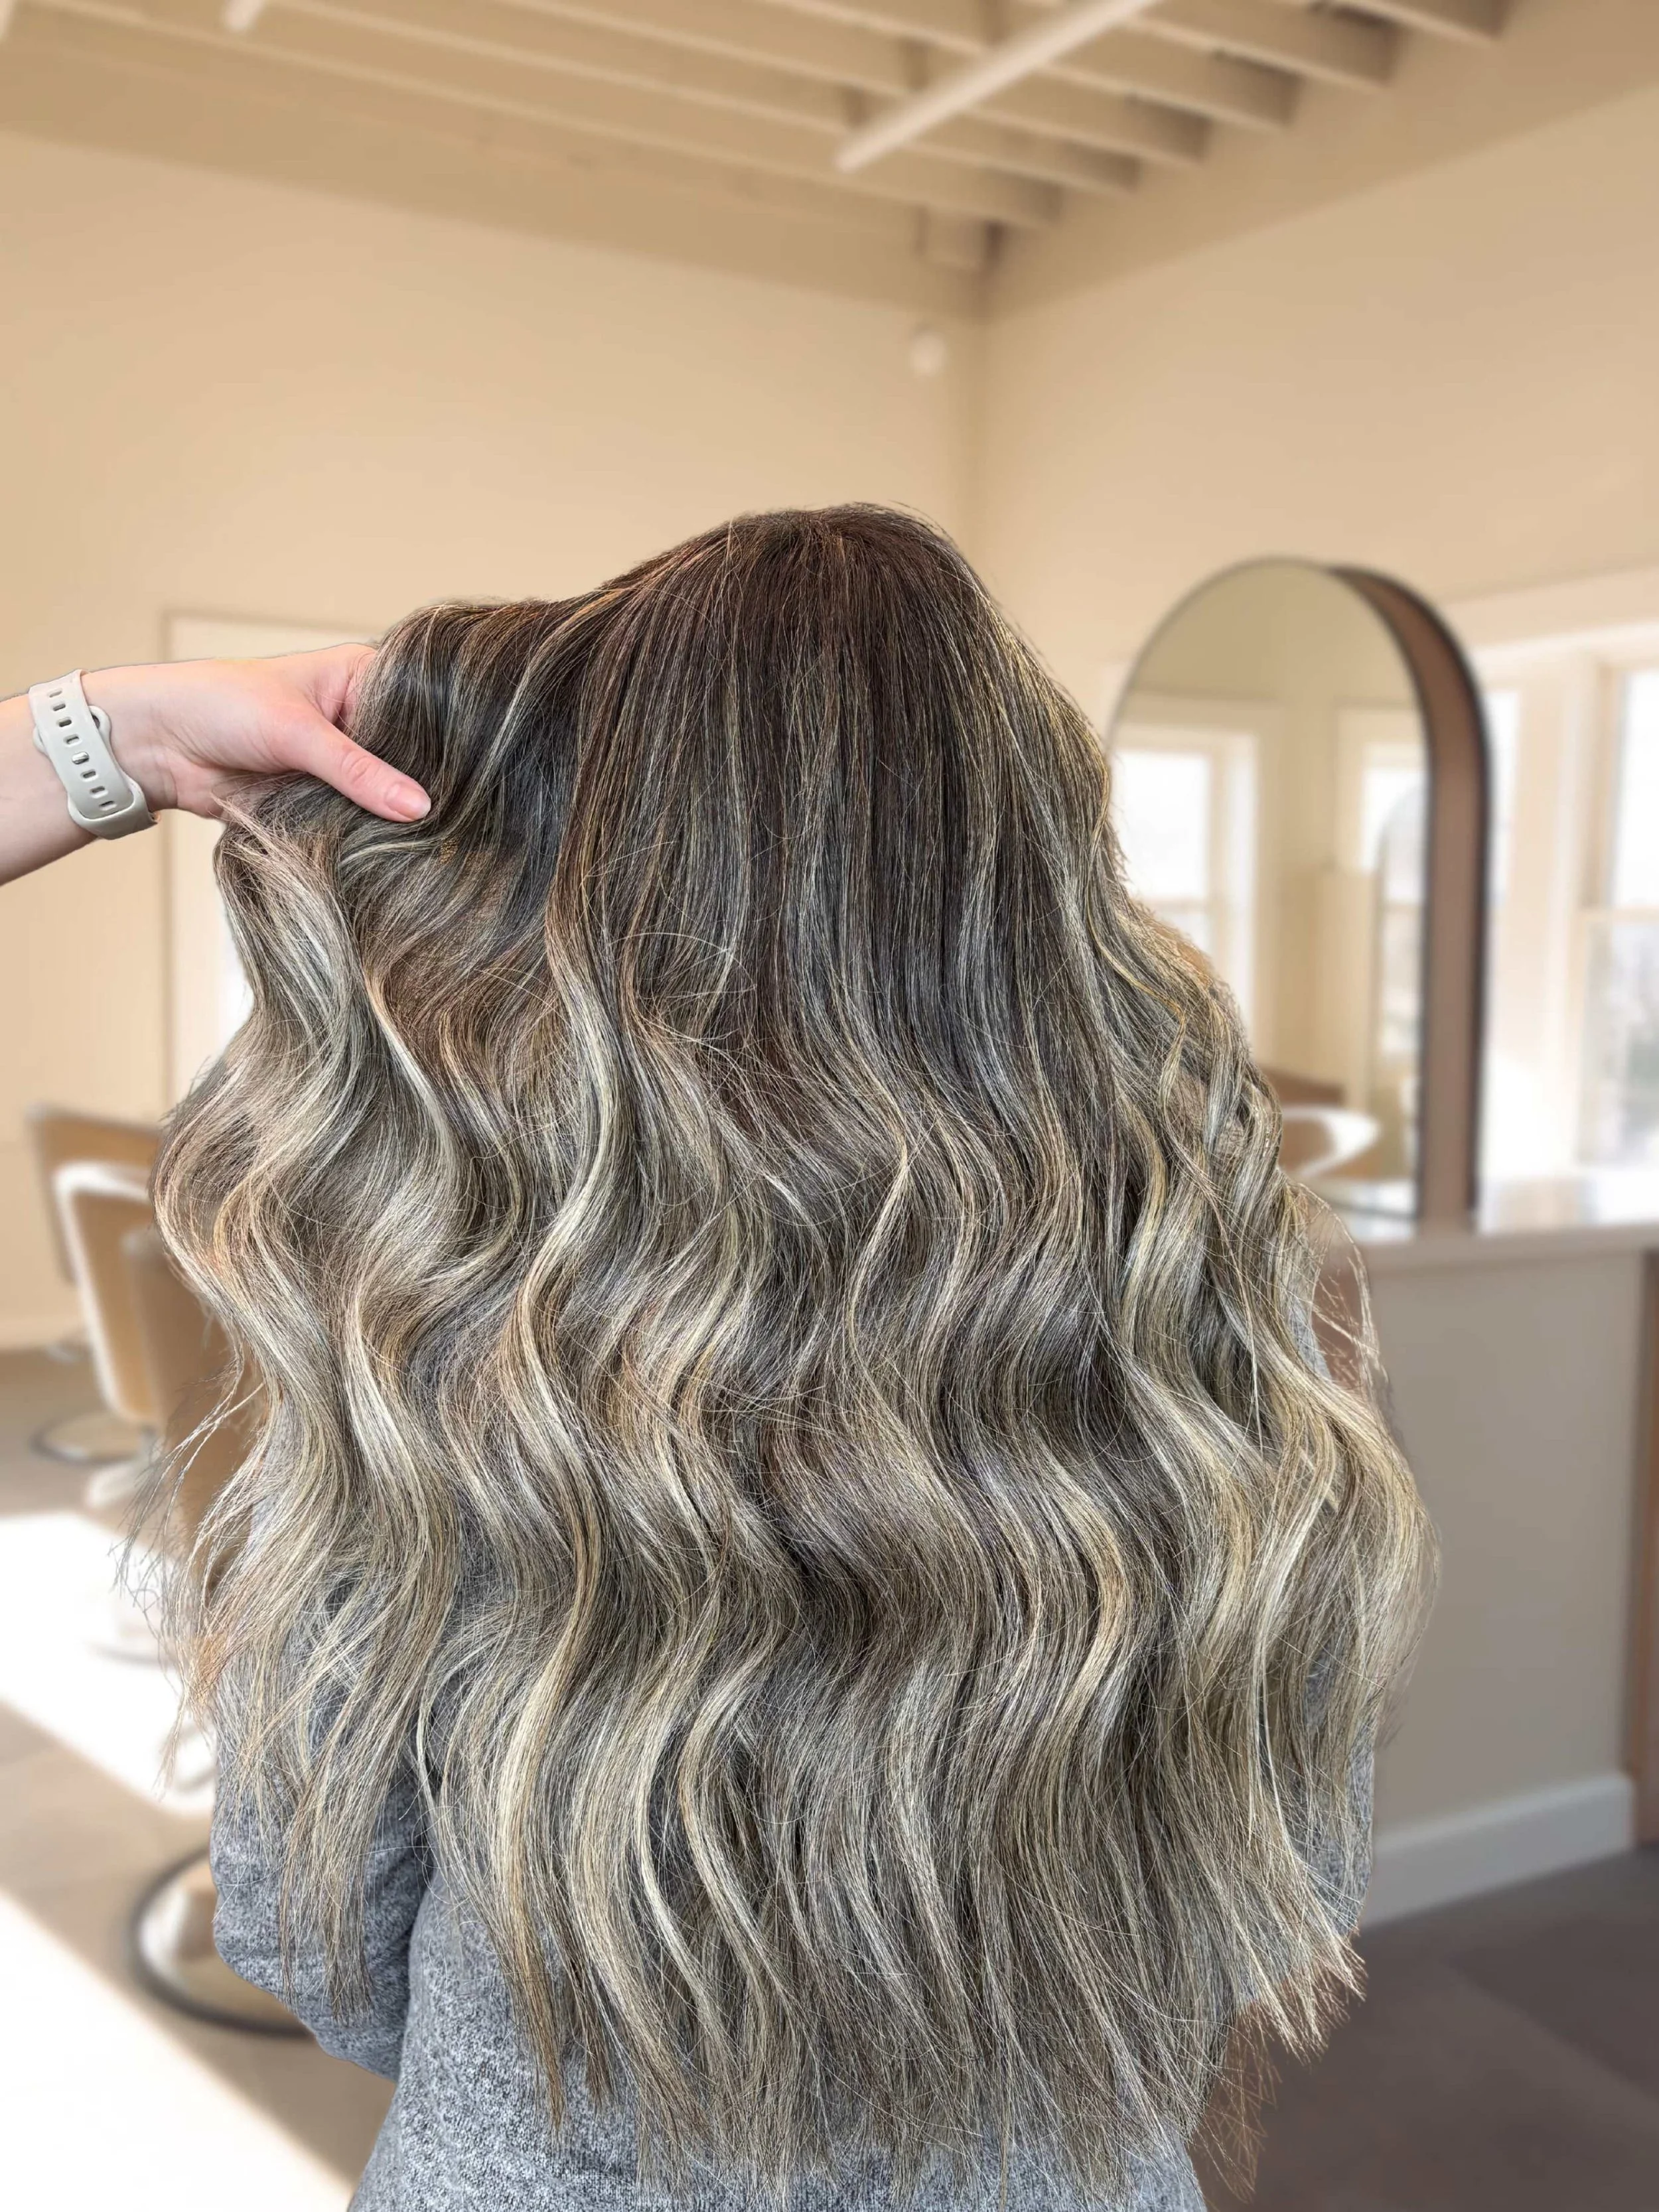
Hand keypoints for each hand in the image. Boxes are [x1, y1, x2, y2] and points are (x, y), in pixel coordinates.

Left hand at [86, 645, 428, 823]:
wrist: (157, 745)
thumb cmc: (220, 705)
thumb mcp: (296, 731)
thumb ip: (357, 772)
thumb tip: (417, 808)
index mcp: (363, 679)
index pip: (424, 708)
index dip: (447, 739)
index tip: (476, 772)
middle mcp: (359, 721)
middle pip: (410, 758)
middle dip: (423, 785)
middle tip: (461, 814)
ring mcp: (342, 764)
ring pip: (386, 795)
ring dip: (395, 817)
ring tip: (436, 838)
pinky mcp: (324, 801)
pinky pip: (359, 823)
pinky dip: (370, 836)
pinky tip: (398, 851)